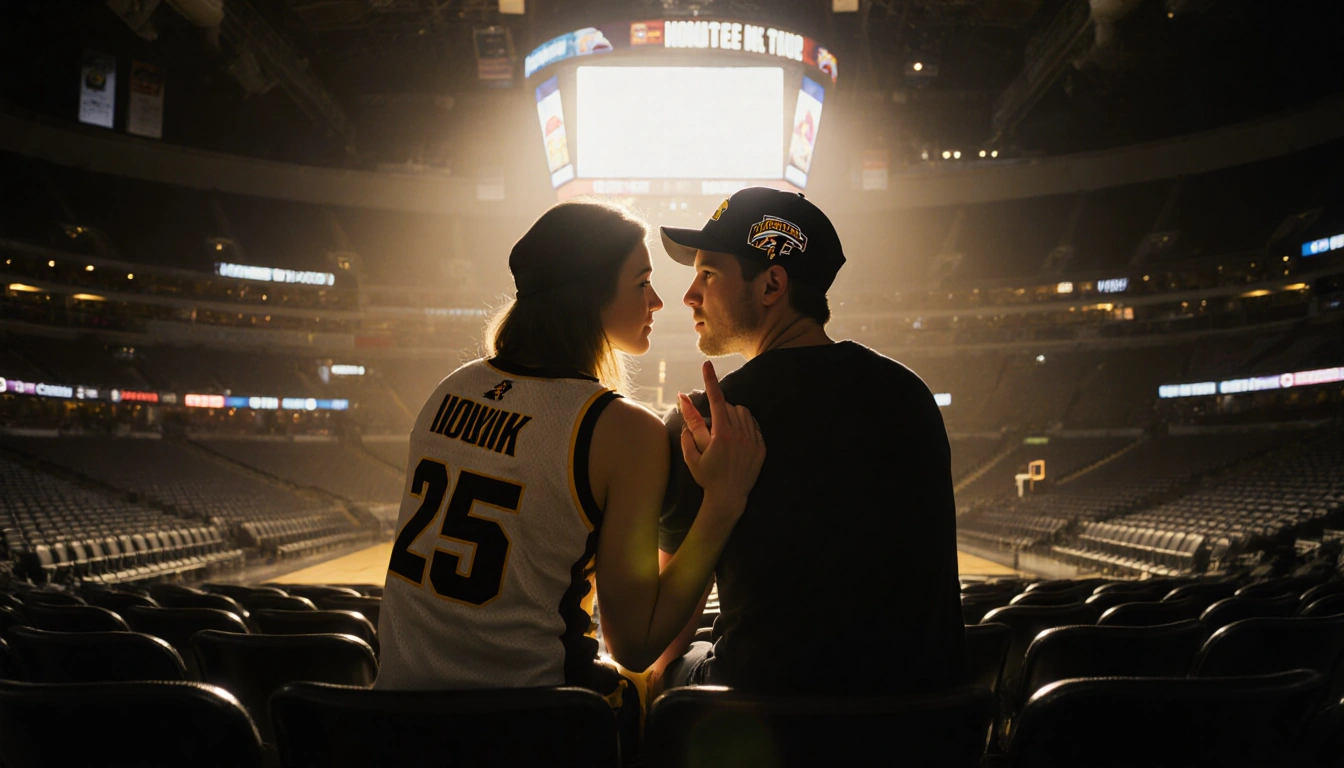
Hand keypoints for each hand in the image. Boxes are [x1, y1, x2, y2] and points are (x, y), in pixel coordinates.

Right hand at [678, 361, 765, 509]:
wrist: (728, 498)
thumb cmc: (706, 476)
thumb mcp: (692, 453)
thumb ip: (689, 425)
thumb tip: (683, 400)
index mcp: (722, 435)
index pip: (716, 400)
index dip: (710, 380)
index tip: (707, 364)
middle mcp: (740, 435)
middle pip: (728, 406)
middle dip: (718, 410)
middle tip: (711, 429)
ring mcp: (753, 441)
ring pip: (743, 413)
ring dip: (732, 415)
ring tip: (724, 433)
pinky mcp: (761, 448)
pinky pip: (753, 425)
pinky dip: (744, 425)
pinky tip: (736, 439)